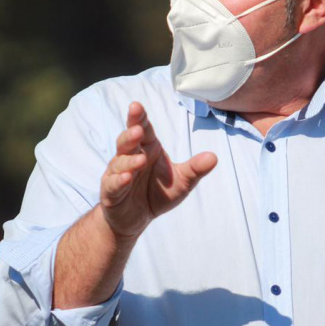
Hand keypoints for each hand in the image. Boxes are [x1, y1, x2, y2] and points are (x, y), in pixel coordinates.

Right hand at [100, 102, 217, 237]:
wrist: (136, 219)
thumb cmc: (157, 193)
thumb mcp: (181, 182)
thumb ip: (195, 169)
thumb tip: (214, 157)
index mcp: (147, 149)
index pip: (142, 128)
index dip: (139, 118)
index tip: (137, 106)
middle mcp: (129, 157)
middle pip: (126, 141)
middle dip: (130, 133)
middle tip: (138, 129)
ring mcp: (117, 174)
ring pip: (119, 162)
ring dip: (129, 160)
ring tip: (141, 161)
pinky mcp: (110, 192)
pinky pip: (112, 184)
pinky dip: (119, 180)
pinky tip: (126, 178)